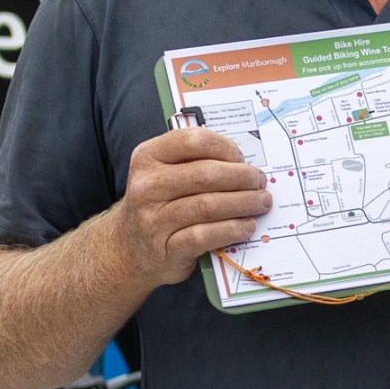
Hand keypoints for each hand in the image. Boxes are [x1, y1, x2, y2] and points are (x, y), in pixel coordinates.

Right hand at [108, 127, 268, 284]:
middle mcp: (147, 186)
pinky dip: (232, 230)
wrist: (129, 247)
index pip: (193, 141)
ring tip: (261, 203)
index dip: (226, 148)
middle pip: (207, 175)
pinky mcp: (166, 247)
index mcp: (148, 157)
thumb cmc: (158, 204)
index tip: (242, 159)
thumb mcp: (163, 174)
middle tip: (260, 183)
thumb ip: (194, 162)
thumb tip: (242, 163)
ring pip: (209, 206)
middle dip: (242, 178)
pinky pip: (205, 236)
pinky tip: (246, 226)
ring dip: (243, 203)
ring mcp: (154, 218)